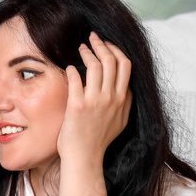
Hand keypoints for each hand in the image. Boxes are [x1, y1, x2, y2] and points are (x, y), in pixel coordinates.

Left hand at [56, 32, 131, 162]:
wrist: (85, 158)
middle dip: (102, 44)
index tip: (107, 44)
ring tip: (81, 48)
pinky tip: (69, 68)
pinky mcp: (78, 105)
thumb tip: (124, 87)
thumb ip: (124, 102)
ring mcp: (95, 101)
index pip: (125, 65)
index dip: (116, 50)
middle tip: (93, 38)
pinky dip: (73, 69)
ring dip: (88, 52)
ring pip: (95, 66)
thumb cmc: (99, 140)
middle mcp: (112, 98)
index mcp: (122, 99)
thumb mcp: (120, 121)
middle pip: (112, 60)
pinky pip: (76, 79)